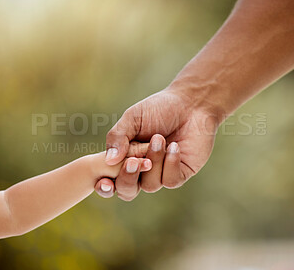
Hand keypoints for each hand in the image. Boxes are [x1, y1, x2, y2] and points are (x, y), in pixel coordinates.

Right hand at [94, 89, 219, 200]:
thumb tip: (109, 161)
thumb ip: (118, 137)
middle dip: (128, 178)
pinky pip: (170, 181)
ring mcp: (161, 173)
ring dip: (153, 161)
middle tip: (133, 161)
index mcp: (125, 158)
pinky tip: (174, 146)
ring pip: (150, 185)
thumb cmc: (159, 108)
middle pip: (127, 191)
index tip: (104, 181)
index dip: (104, 186)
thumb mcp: (132, 118)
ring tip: (159, 138)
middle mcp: (142, 170)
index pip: (110, 181)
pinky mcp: (181, 173)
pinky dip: (170, 164)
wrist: (190, 103)